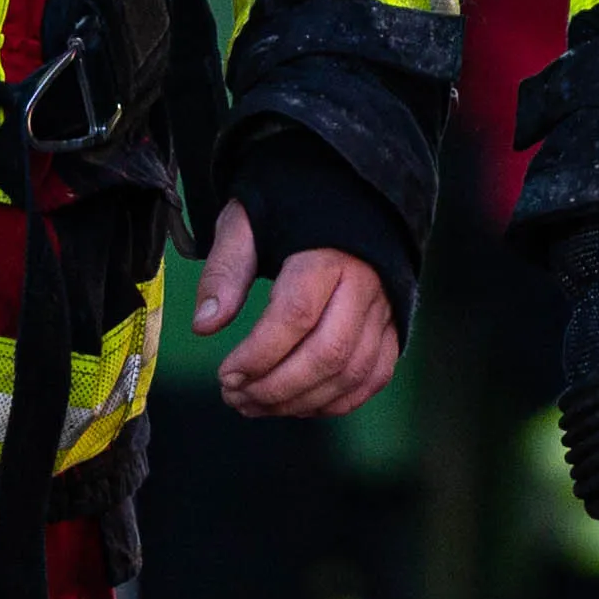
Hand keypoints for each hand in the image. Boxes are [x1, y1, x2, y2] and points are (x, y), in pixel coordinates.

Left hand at [200, 200, 401, 419]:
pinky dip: (335, 402)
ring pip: (351, 373)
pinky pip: (372, 378)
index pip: (296, 316)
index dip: (259, 354)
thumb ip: (225, 271)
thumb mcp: (247, 223)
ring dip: (300, 402)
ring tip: (256, 404)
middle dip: (276, 388)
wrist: (348, 194)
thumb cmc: (289, 207)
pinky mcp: (393, 327)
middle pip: (328, 354)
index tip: (225, 375)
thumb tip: (206, 326)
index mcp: (327, 254)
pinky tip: (296, 404)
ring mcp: (384, 309)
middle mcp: (365, 284)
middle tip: (236, 397)